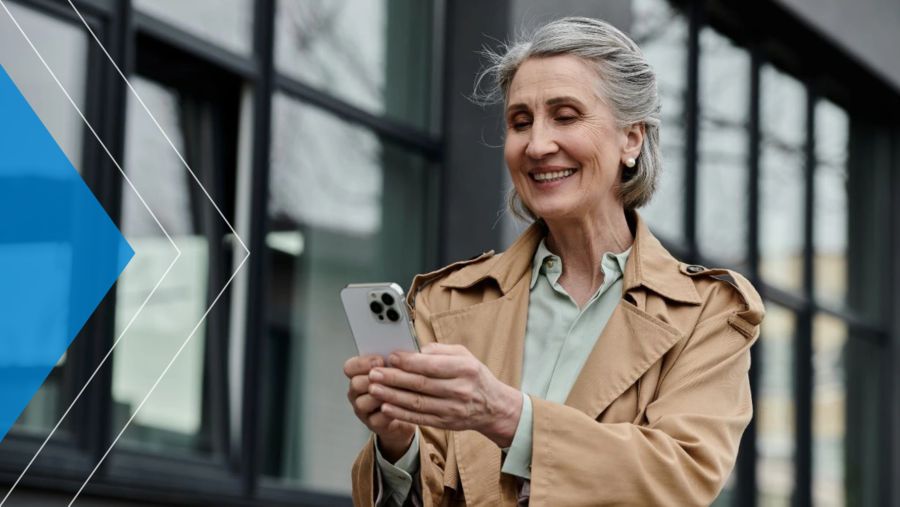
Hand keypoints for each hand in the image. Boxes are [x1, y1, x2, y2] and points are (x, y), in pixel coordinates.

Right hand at [344, 354, 415, 461]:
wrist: (408, 413)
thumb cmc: (401, 387)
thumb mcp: (397, 370)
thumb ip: (393, 361)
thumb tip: (401, 353)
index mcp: (359, 375)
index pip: (350, 367)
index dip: (363, 363)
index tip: (380, 360)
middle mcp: (356, 393)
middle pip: (355, 384)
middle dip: (373, 379)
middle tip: (389, 376)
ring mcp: (362, 410)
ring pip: (362, 403)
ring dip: (380, 396)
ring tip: (395, 391)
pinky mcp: (373, 424)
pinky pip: (377, 419)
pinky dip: (389, 412)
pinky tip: (399, 406)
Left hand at [367, 343, 522, 447]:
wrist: (493, 407)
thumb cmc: (475, 376)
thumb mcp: (465, 355)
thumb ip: (440, 350)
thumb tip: (416, 349)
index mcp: (464, 369)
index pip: (432, 365)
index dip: (409, 362)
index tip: (390, 357)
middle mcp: (459, 390)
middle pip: (421, 384)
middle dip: (394, 378)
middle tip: (374, 372)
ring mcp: (452, 409)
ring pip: (417, 403)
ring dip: (392, 396)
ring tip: (374, 388)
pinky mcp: (445, 423)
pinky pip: (419, 418)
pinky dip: (401, 414)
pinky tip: (385, 407)